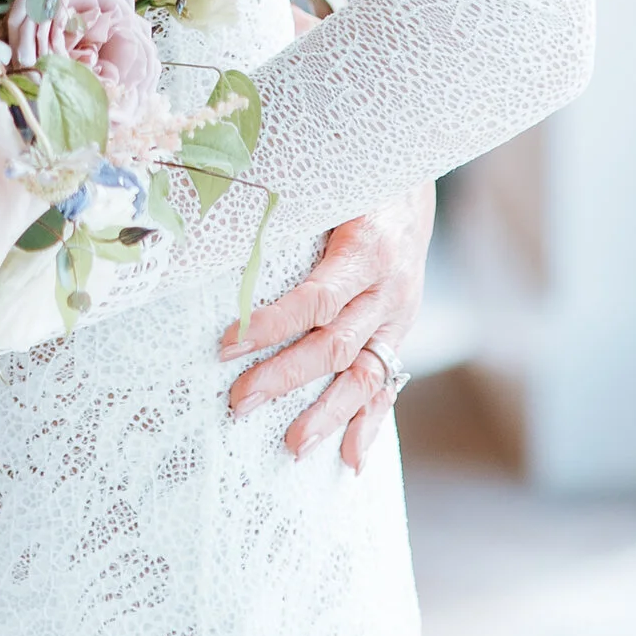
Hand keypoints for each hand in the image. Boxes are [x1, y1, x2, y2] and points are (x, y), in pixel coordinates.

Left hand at [220, 184, 433, 470]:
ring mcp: (399, 315)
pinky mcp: (401, 331)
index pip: (316, 298)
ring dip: (328, 414)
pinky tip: (350, 458)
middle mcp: (388, 288)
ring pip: (364, 374)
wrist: (412, 176)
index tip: (228, 343)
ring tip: (294, 447)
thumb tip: (223, 230)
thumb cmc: (354, 177)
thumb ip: (289, 213)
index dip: (272, 324)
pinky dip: (370, 423)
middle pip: (334, 344)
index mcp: (366, 248)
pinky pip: (388, 384)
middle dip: (285, 377)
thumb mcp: (328, 185)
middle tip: (240, 403)